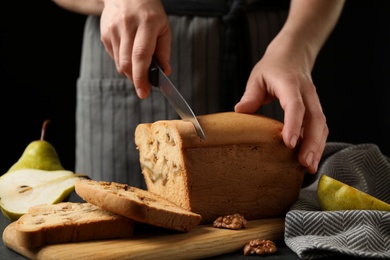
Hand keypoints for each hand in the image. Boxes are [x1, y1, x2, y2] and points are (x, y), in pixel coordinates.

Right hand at [100, 0, 170, 97]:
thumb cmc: (149, 11)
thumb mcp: (163, 27)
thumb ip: (164, 51)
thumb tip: (164, 71)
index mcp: (146, 23)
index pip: (141, 55)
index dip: (141, 77)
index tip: (144, 92)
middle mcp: (127, 25)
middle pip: (127, 63)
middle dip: (135, 79)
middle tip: (143, 87)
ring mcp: (113, 30)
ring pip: (119, 63)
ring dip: (130, 72)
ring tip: (139, 66)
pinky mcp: (105, 34)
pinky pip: (114, 57)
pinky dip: (123, 62)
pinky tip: (129, 53)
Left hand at [234, 35, 327, 173]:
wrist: (293, 55)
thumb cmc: (273, 67)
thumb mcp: (257, 77)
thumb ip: (251, 95)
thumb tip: (240, 111)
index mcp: (290, 84)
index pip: (295, 106)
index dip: (293, 124)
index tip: (289, 143)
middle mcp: (307, 93)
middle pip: (315, 119)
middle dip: (312, 143)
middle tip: (304, 163)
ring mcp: (314, 101)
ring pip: (321, 126)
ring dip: (317, 147)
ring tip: (310, 167)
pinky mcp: (315, 109)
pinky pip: (320, 128)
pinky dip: (317, 144)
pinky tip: (311, 158)